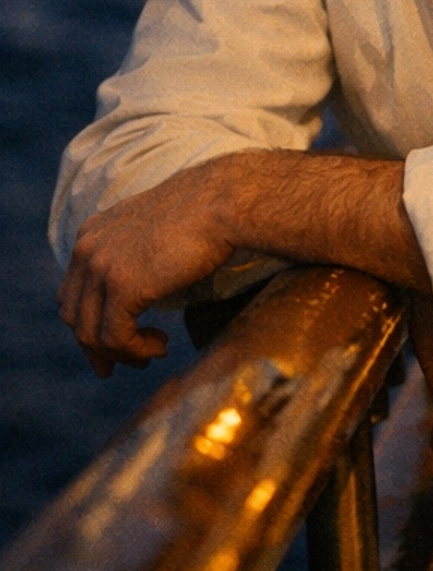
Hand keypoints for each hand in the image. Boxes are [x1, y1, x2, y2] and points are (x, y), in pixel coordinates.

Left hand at [60, 163, 234, 375]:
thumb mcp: (151, 232)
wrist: (221, 203)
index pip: (73, 293)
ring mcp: (101, 268)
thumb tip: (136, 287)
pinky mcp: (123, 287)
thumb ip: (131, 255)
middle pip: (75, 316)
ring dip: (121, 353)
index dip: (87, 324)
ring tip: (152, 355)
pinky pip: (116, 338)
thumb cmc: (202, 216)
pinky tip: (161, 347)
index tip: (109, 345)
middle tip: (118, 366)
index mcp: (91, 234)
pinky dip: (136, 351)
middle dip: (95, 348)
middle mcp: (88, 249)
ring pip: (91, 333)